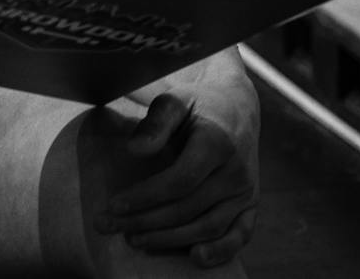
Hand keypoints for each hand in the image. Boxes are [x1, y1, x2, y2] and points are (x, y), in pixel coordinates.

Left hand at [95, 87, 260, 266]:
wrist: (237, 108)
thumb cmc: (197, 104)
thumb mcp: (175, 100)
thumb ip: (156, 122)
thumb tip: (134, 150)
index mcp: (217, 142)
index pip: (179, 180)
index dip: (145, 196)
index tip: (113, 204)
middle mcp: (236, 170)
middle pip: (188, 207)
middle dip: (145, 221)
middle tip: (108, 226)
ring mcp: (246, 191)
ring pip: (208, 225)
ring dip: (170, 239)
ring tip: (134, 240)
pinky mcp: (251, 205)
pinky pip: (240, 234)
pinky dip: (221, 251)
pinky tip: (195, 258)